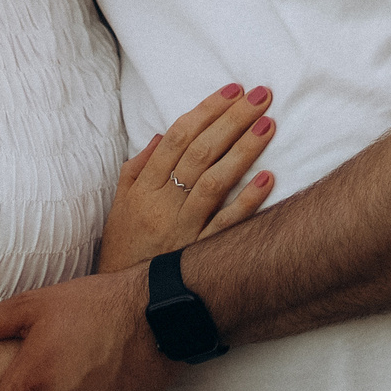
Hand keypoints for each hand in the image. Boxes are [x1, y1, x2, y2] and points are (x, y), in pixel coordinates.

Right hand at [99, 83, 278, 273]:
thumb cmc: (125, 246)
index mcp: (144, 187)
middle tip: (260, 95)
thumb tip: (160, 136)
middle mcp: (164, 204)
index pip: (176, 138)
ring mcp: (184, 228)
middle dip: (231, 120)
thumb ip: (137, 168)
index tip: (231, 90)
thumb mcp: (122, 203)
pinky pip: (226, 224)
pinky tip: (269, 179)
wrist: (126, 299)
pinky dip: (247, 201)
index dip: (205, 111)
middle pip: (200, 153)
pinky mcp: (200, 252)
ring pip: (215, 182)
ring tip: (268, 123)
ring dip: (243, 150)